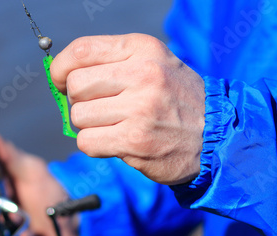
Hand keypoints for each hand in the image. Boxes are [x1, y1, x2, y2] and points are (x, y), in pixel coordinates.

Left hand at [51, 33, 205, 184]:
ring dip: (89, 126)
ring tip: (114, 126)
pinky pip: (87, 141)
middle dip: (78, 101)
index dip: (61, 68)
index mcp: (143, 50)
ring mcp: (140, 109)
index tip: (60, 81)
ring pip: (78, 116)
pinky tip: (115, 143)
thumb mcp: (154, 65)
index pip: (82, 50)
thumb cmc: (177, 100)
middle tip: (98, 109)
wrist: (216, 136)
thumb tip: (61, 77)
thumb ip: (113, 65)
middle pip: (76, 85)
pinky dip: (94, 145)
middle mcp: (143, 75)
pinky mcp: (136, 140)